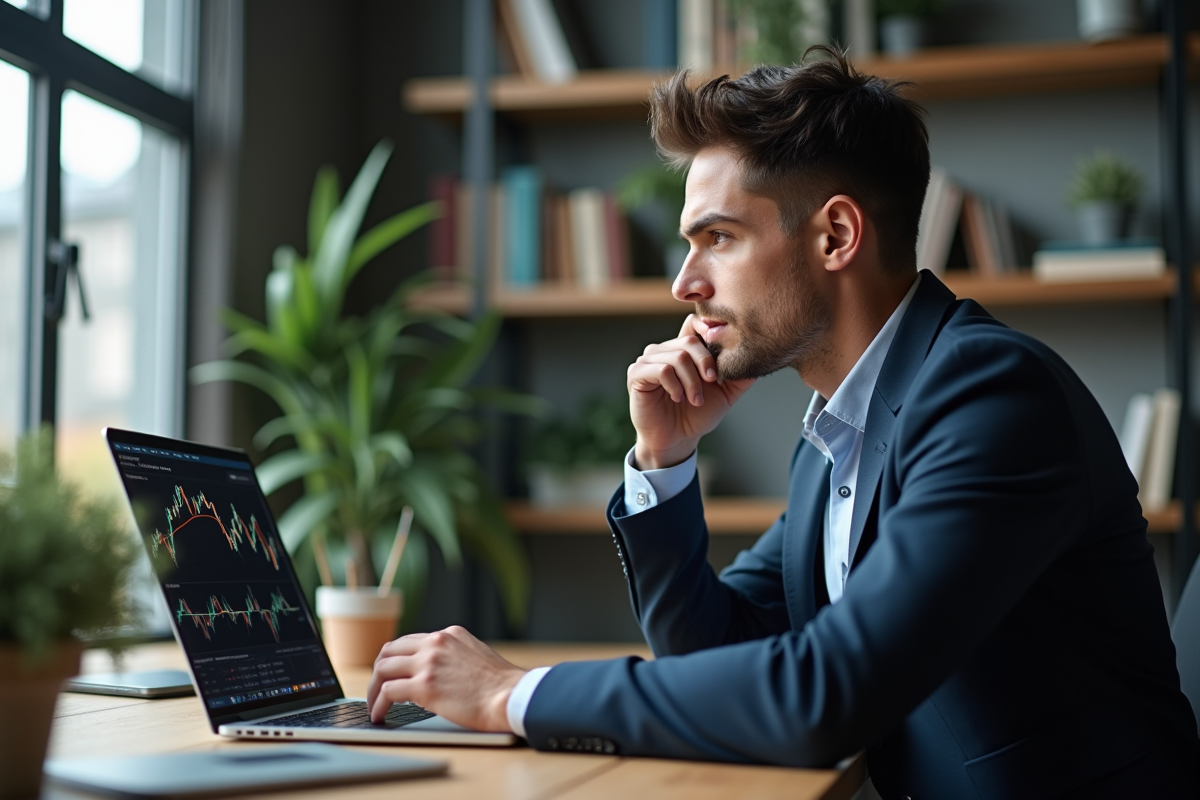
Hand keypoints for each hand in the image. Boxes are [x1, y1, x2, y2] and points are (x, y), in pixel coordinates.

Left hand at [366, 625, 525, 731]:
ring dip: (373, 688)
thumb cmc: (500, 685)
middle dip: (379, 670)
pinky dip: (378, 704)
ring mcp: (428, 663)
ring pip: (383, 668)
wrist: (511, 695)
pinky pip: (387, 692)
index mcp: (449, 635)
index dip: (396, 659)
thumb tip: (440, 673)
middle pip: (390, 650)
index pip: (410, 641)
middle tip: (376, 688)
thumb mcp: (476, 655)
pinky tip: (380, 715)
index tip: (392, 673)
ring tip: (374, 705)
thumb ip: (455, 657)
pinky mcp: (424, 686)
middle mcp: (435, 643)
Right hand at [628, 314, 754, 468]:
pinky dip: (675, 385)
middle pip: (690, 341)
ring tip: (694, 400)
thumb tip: (759, 359)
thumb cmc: (697, 415)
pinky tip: (677, 398)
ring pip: (677, 356)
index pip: (694, 323)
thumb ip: (740, 376)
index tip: (722, 353)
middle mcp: (665, 349)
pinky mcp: (636, 374)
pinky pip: (661, 370)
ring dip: (692, 381)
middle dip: (706, 363)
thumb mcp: (725, 394)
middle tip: (712, 383)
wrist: (676, 440)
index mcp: (684, 349)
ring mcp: (648, 360)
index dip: (708, 330)